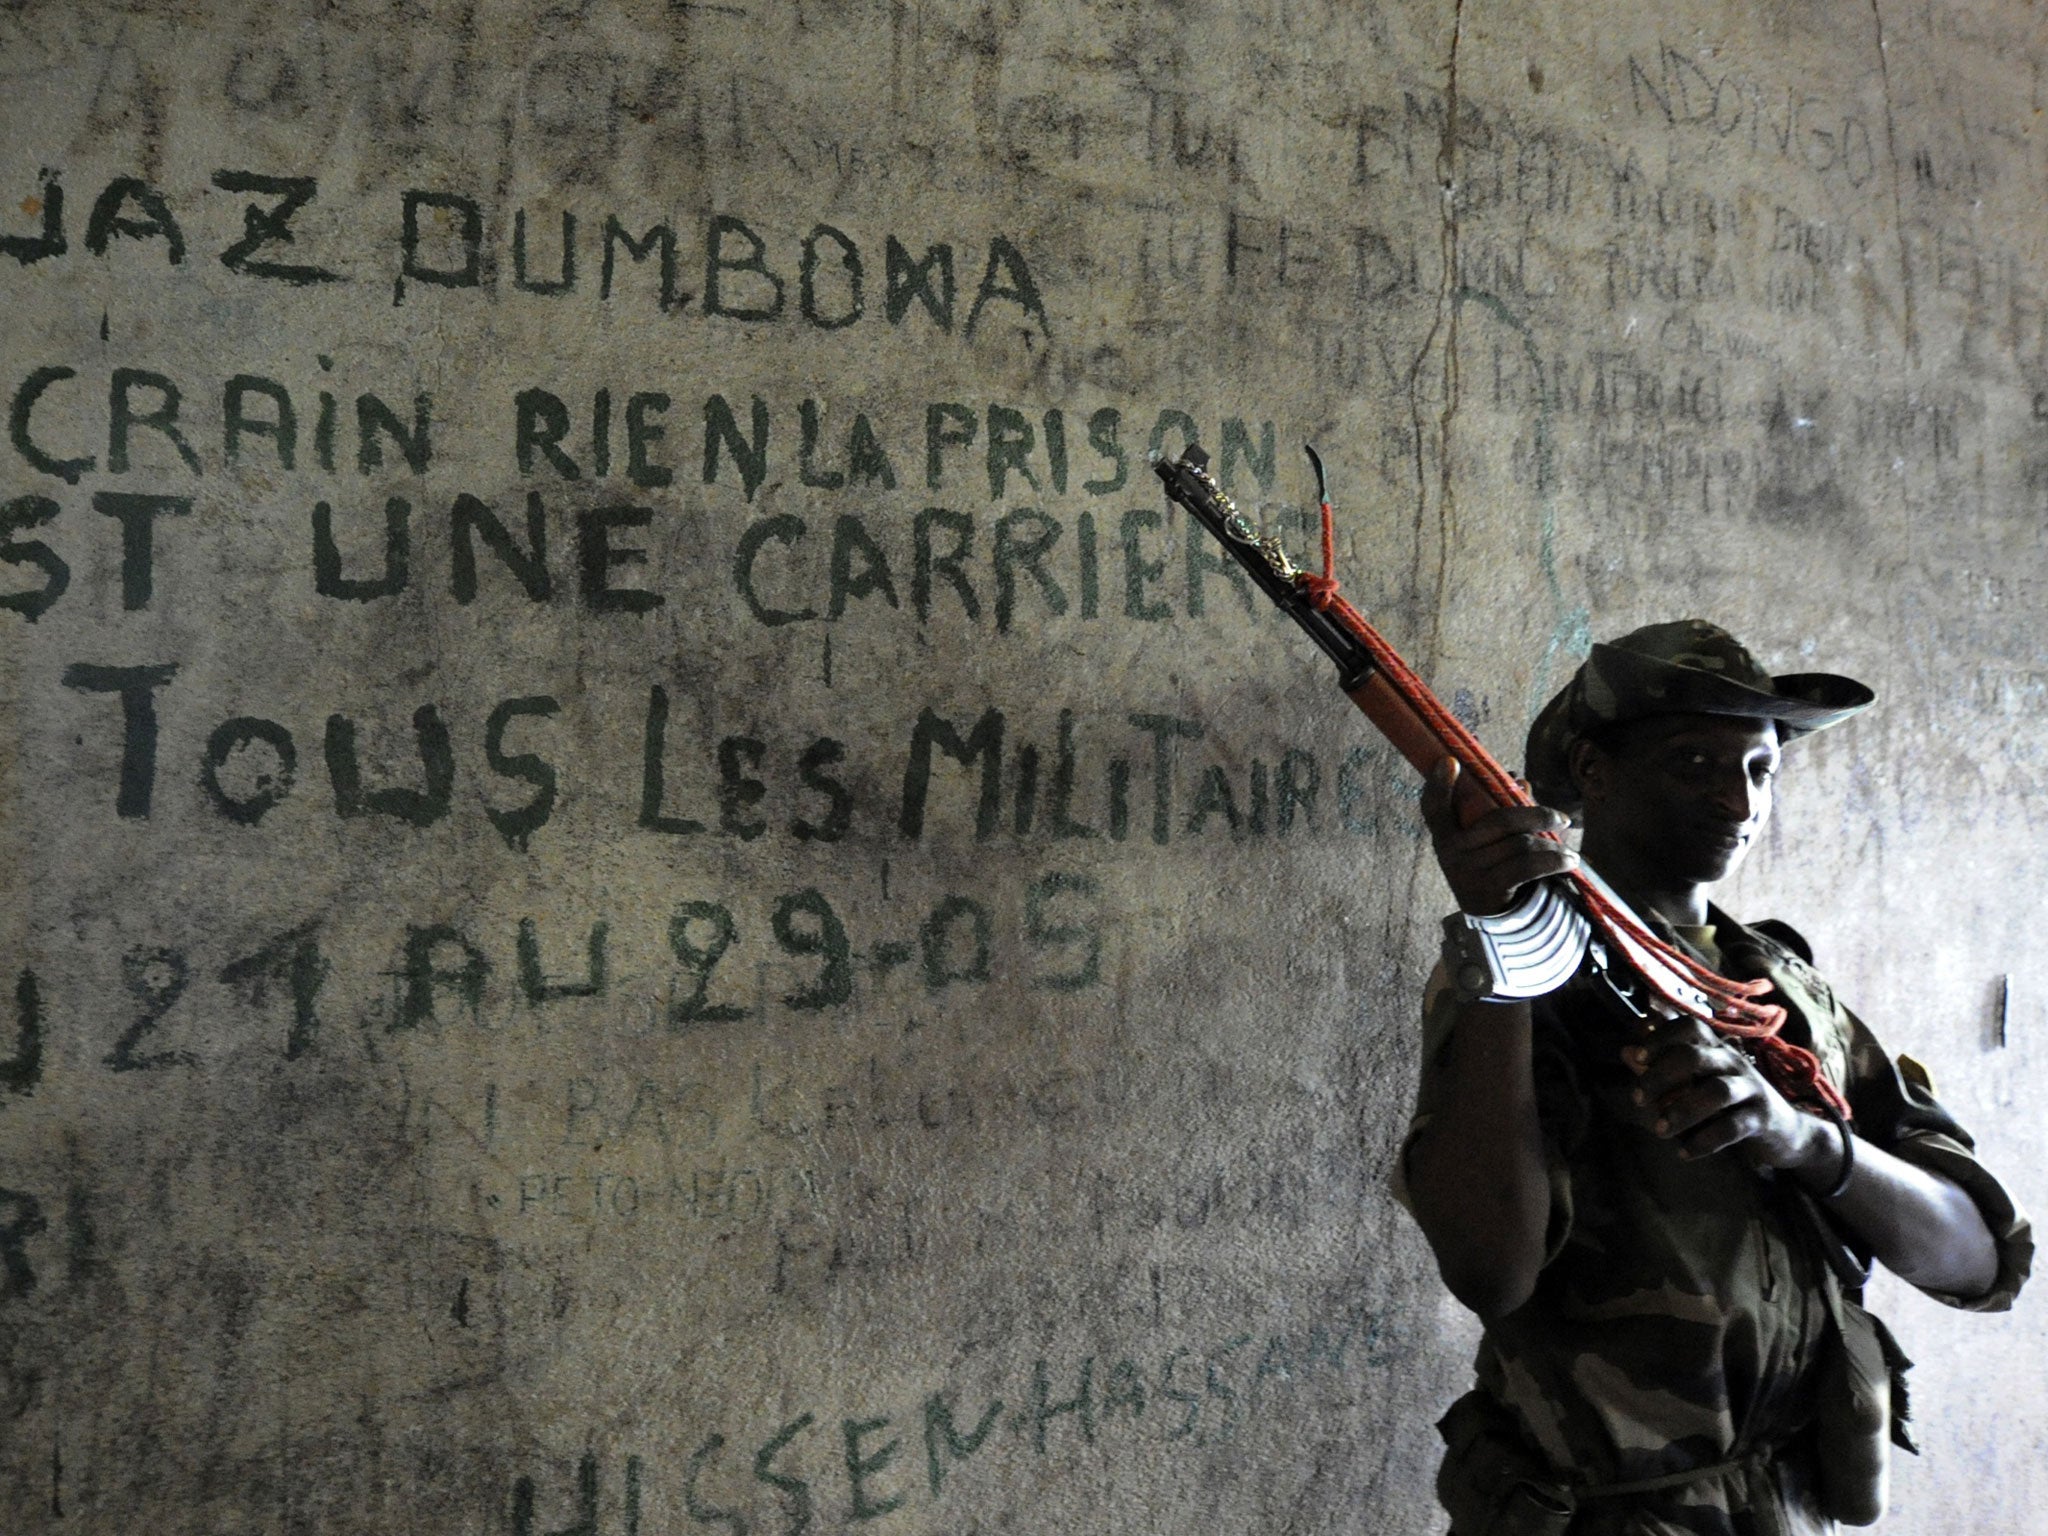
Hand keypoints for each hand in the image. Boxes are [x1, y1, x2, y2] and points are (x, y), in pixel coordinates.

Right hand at [1420, 757, 1576, 915]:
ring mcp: (1468, 871)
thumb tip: (1521, 781)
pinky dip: (1552, 861)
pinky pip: (1527, 867)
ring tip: (1569, 851)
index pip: (1433, 807)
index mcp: (1444, 834)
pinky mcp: (1489, 888)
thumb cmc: (1487, 864)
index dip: (1439, 785)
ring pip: (1520, 845)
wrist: (1484, 912)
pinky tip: (1569, 861)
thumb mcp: (1483, 839)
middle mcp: (1451, 852)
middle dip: (1537, 816)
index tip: (1450, 762)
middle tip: (1562, 819)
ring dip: (1551, 846)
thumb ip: (1499, 808)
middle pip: (1500, 821)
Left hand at [1621, 1019, 1834, 1174]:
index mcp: (1715, 1049)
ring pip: (1716, 1091)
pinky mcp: (1764, 1118)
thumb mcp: (1698, 1082)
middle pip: (1694, 1056)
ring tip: (1660, 1130)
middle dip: (1660, 1076)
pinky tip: (1684, 1152)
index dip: (1660, 1037)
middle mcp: (1733, 1062)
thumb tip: (1625, 1051)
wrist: (1788, 1131)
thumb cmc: (1732, 1103)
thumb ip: (1663, 1068)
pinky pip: (1733, 1127)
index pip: (1689, 1027)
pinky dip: (1705, 1141)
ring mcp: (1751, 1088)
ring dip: (1682, 1111)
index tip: (1636, 1058)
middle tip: (1637, 1099)